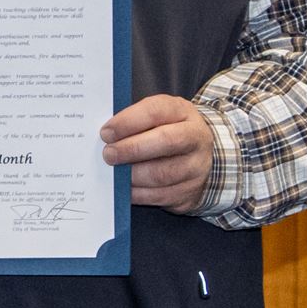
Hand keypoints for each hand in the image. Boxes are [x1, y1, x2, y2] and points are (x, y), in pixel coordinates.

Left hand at [101, 95, 215, 212]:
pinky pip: (160, 196)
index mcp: (183, 112)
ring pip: (162, 174)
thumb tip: (106, 135)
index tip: (106, 133)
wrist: (199, 156)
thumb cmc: (169, 131)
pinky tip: (125, 188)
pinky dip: (137, 193)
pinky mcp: (190, 192)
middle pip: (165, 141)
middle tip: (109, 154)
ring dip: (132, 175)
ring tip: (115, 173)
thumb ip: (134, 122)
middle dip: (131, 149)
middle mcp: (195, 138)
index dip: (128, 122)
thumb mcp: (158, 117)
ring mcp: (196, 167)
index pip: (156, 111)